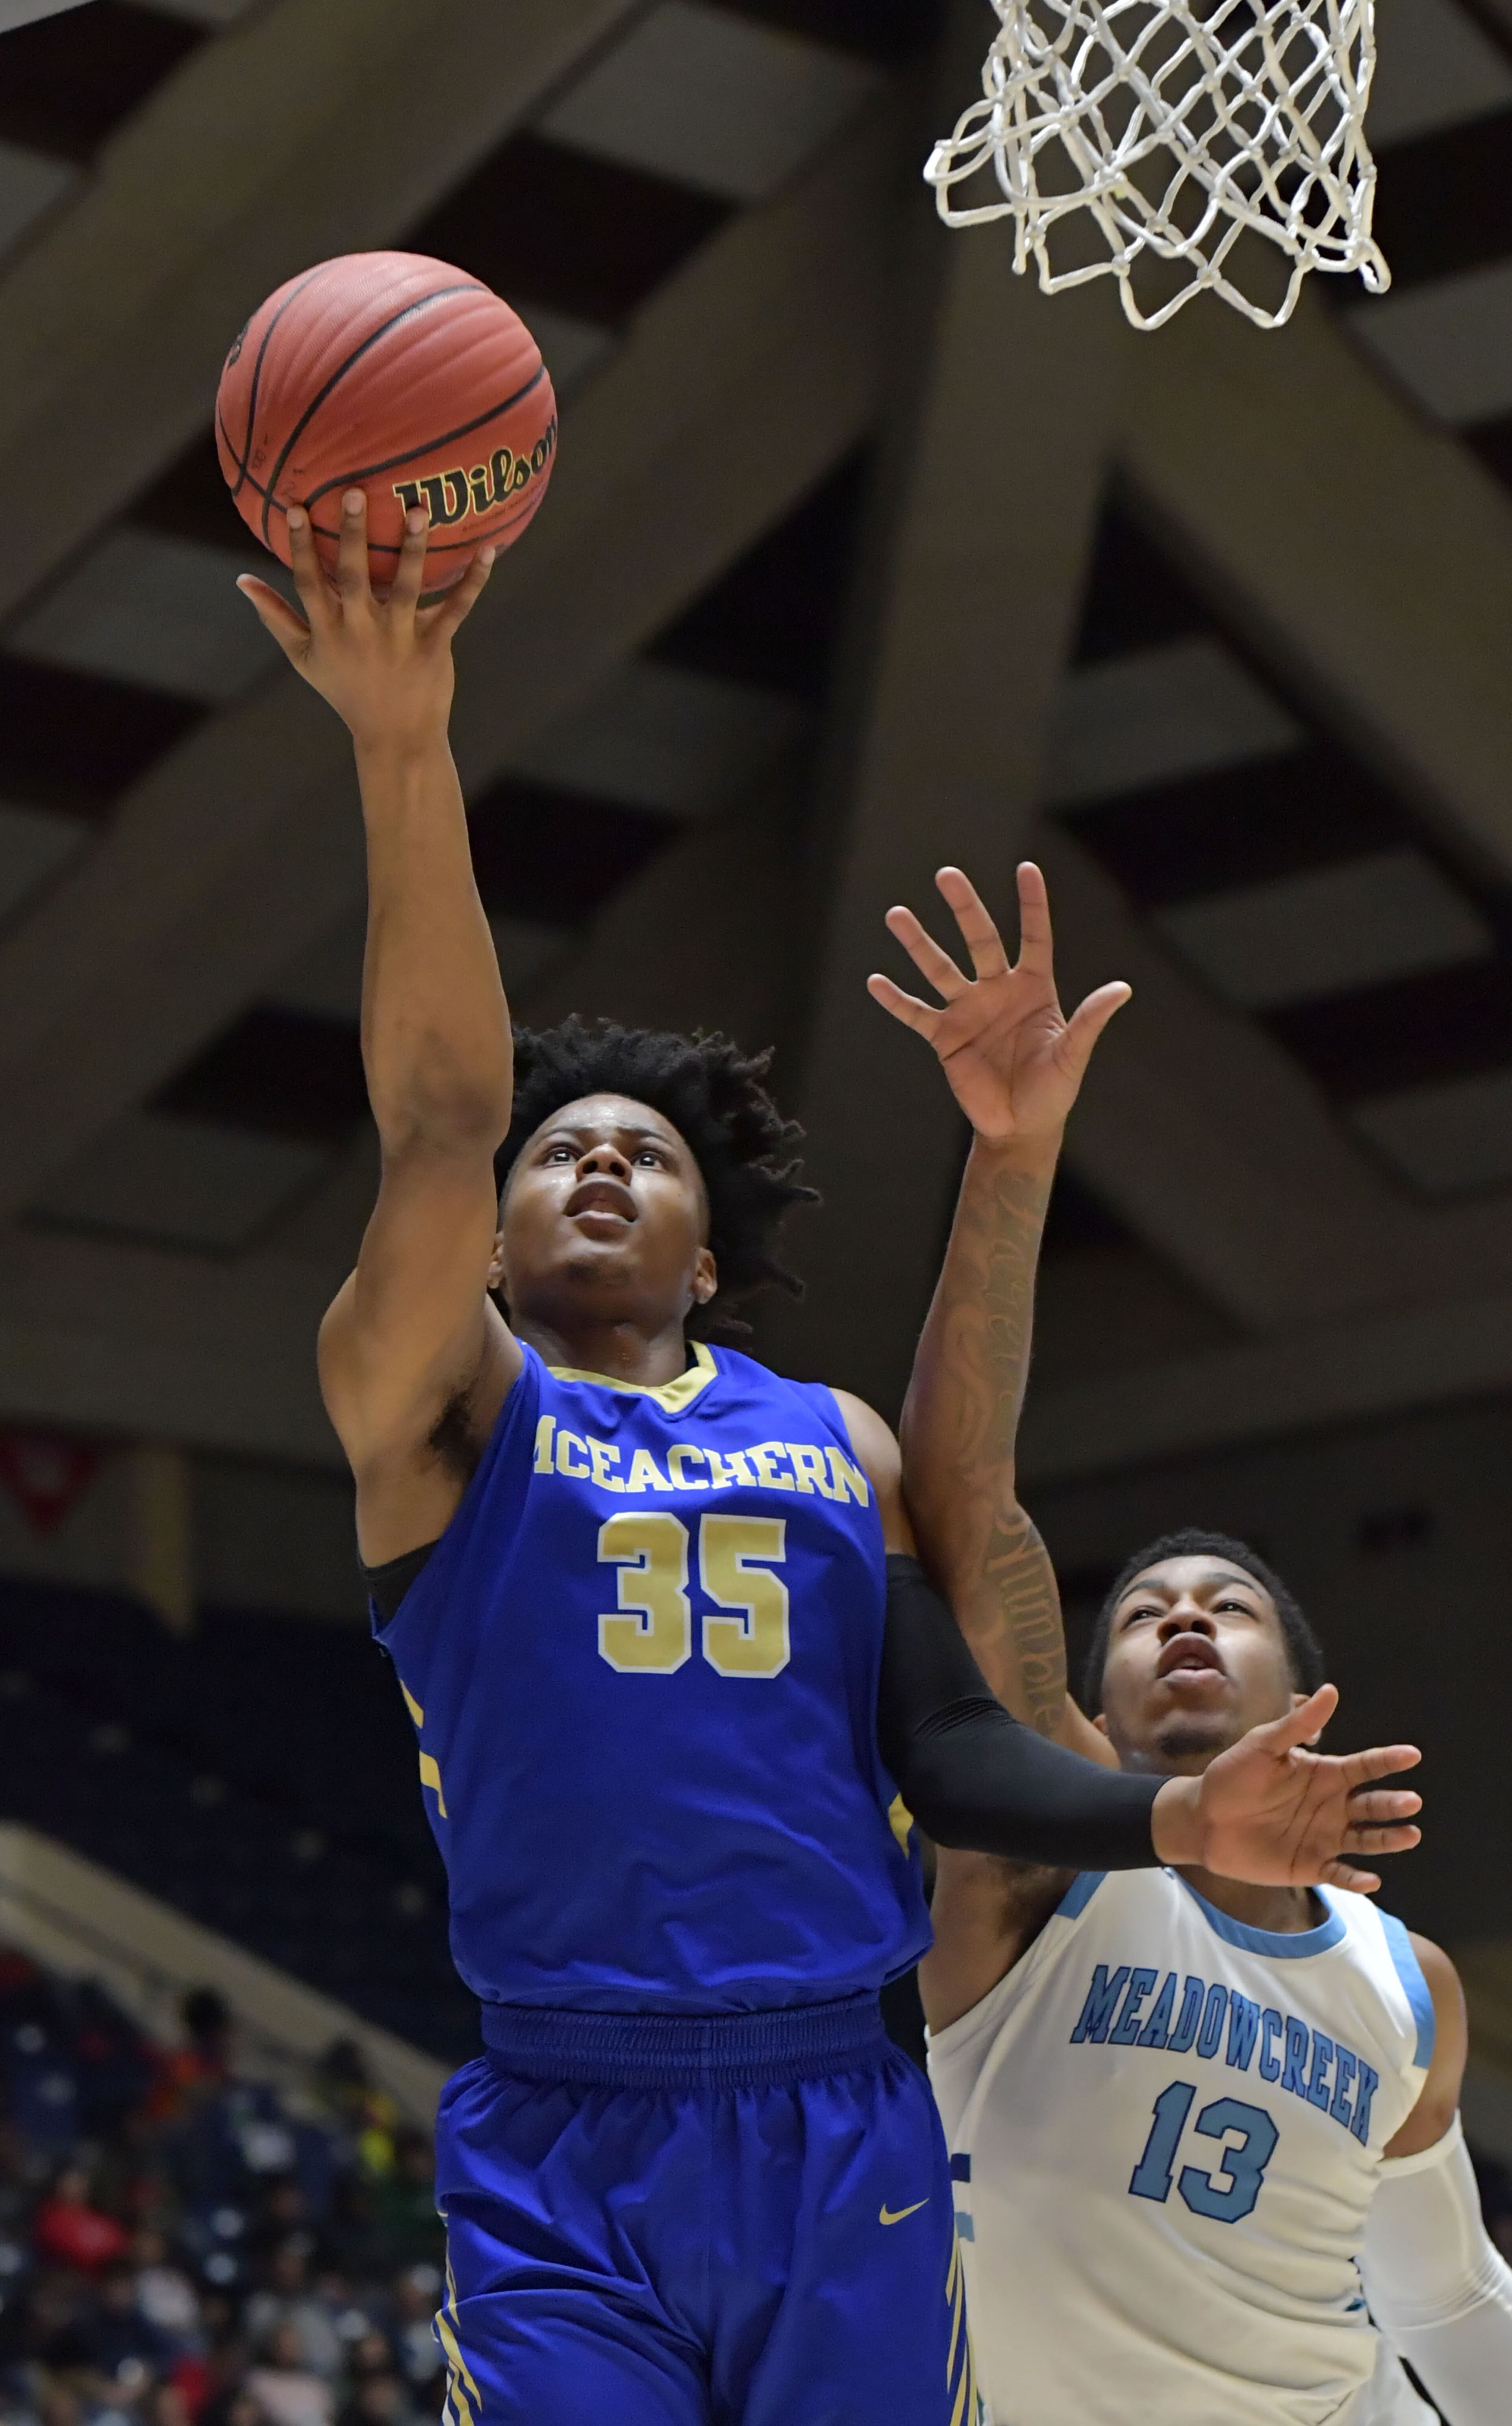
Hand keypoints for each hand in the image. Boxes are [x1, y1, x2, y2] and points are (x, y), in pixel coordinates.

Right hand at [236, 491, 493, 755]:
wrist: (395, 738)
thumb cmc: (347, 691)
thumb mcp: (304, 658)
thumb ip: (276, 617)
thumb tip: (242, 580)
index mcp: (329, 630)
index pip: (309, 582)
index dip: (301, 546)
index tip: (295, 508)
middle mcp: (361, 631)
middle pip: (354, 577)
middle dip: (353, 536)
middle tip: (355, 493)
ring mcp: (399, 638)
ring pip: (406, 587)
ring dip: (413, 549)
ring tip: (418, 510)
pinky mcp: (434, 646)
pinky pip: (457, 609)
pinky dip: (474, 581)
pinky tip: (489, 550)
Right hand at [867, 863, 1129, 1153]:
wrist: (1020, 1128)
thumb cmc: (1053, 1091)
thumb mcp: (1072, 1056)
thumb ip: (1090, 1021)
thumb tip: (1123, 989)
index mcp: (1034, 989)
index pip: (1034, 937)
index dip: (1032, 904)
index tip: (1026, 869)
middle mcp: (998, 991)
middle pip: (979, 940)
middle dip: (964, 908)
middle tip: (947, 874)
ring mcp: (968, 1011)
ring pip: (940, 969)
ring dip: (918, 943)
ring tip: (896, 915)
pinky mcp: (945, 1037)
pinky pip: (916, 1013)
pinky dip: (895, 1000)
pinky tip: (875, 981)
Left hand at [1150, 1686, 1422, 1894]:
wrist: (1203, 1818)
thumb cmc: (1233, 1776)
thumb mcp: (1263, 1745)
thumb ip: (1297, 1724)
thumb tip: (1330, 1691)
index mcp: (1325, 1775)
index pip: (1364, 1766)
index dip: (1387, 1760)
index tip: (1411, 1754)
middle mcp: (1332, 1807)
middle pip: (1371, 1805)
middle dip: (1393, 1803)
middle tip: (1411, 1801)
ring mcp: (1324, 1838)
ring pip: (1366, 1840)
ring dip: (1388, 1839)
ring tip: (1410, 1834)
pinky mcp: (1311, 1866)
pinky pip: (1340, 1874)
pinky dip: (1356, 1879)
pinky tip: (1371, 1880)